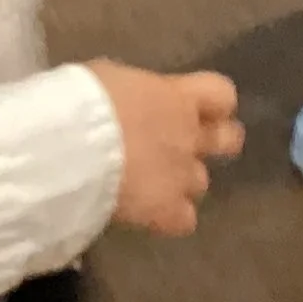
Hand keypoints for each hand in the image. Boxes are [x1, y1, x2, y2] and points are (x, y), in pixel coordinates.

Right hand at [89, 63, 243, 235]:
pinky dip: (169, 219)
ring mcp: (183, 175)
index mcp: (177, 97)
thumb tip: (134, 101)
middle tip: (189, 148)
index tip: (196, 109)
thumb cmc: (85, 103)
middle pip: (229, 140)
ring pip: (201, 183)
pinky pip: (184, 221)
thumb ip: (136, 95)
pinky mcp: (167, 210)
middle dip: (216, 145)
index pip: (221, 94)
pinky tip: (148, 215)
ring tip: (152, 186)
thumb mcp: (112, 80)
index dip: (213, 105)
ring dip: (182, 184)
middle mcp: (190, 135)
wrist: (73, 146)